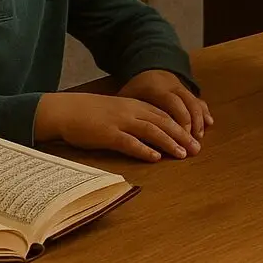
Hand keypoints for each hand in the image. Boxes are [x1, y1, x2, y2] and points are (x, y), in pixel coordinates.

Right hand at [34, 92, 197, 162]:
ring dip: (169, 143)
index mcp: (133, 104)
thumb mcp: (115, 110)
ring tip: (183, 154)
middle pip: (162, 122)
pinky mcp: (107, 134)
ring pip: (151, 131)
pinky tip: (155, 158)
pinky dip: (144, 150)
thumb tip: (149, 131)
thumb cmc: (88, 113)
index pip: (163, 114)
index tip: (195, 137)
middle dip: (182, 135)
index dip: (181, 126)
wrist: (65, 110)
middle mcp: (130, 111)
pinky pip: (129, 142)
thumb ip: (132, 117)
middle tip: (197, 149)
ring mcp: (119, 122)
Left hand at [118, 70, 211, 140]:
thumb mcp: (128, 95)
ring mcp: (182, 88)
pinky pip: (199, 100)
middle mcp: (173, 87)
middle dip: (192, 127)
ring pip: (195, 103)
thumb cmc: (136, 87)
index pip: (172, 104)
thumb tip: (124, 130)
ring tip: (199, 138)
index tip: (181, 141)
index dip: (179, 122)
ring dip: (199, 122)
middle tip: (193, 147)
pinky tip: (209, 123)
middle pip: (187, 106)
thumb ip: (128, 110)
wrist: (148, 65)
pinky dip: (204, 112)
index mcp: (158, 88)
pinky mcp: (188, 91)